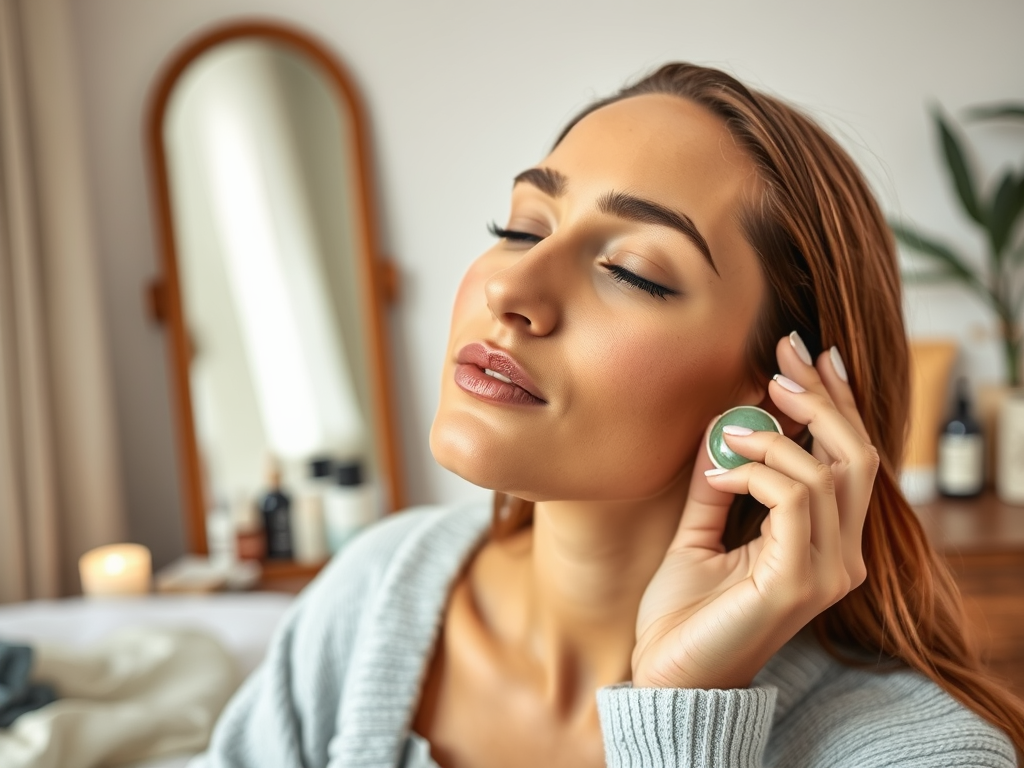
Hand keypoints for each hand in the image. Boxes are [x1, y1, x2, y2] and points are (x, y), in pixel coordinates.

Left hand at [631, 334, 878, 689]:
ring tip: (732, 431)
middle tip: (782, 359)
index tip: (802, 353)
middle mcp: (840, 556)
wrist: (666, 674)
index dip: (832, 402)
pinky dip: (755, 471)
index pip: (848, 459)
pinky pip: (794, 498)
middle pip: (859, 455)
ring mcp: (826, 570)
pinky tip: (717, 473)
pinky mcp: (799, 581)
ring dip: (776, 436)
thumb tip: (732, 416)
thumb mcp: (702, 528)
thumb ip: (723, 477)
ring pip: (831, 472)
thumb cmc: (685, 610)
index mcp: (824, 542)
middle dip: (822, 398)